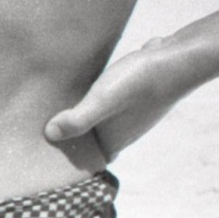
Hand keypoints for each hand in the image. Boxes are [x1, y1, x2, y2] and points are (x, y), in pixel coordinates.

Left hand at [44, 38, 194, 162]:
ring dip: (81, 114)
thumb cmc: (139, 83)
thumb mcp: (103, 100)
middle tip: (42, 124)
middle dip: (71, 134)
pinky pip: (108, 100)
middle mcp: (123, 130)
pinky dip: (94, 98)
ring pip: (100, 119)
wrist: (177, 59)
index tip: (46, 150)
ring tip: (54, 104)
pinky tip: (81, 84)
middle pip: (91, 139)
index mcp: (114, 140)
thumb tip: (50, 135)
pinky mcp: (133, 92)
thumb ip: (78, 119)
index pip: (89, 158)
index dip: (70, 156)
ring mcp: (130, 112)